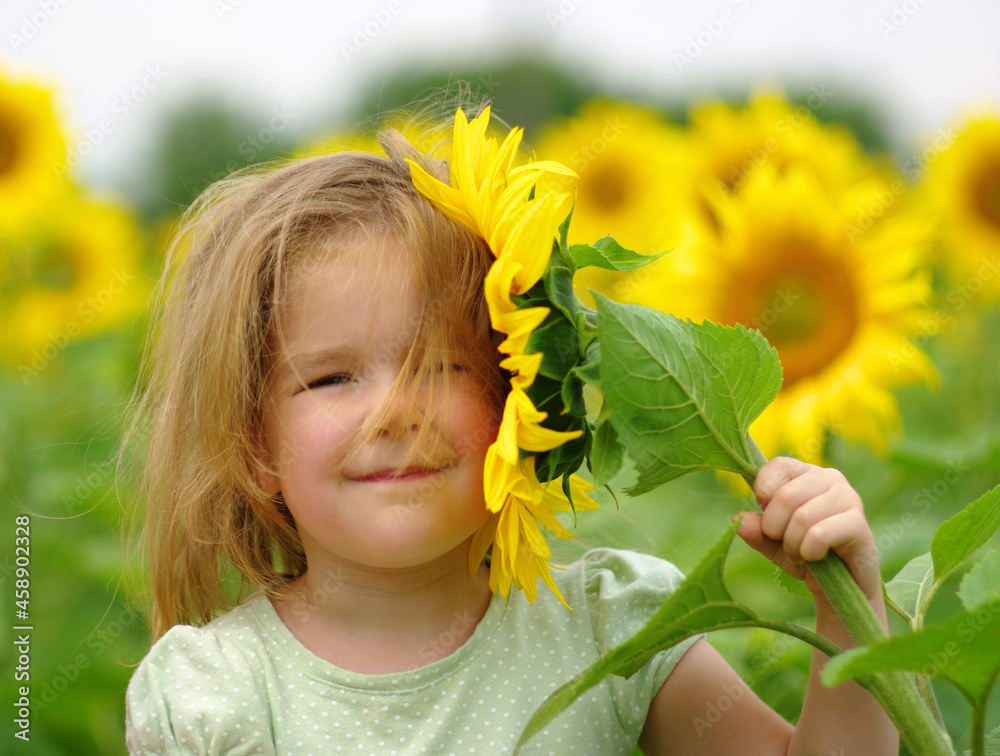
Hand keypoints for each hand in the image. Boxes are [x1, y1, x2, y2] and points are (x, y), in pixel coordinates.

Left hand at [736, 457, 881, 606]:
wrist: (842, 587)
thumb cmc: (806, 555)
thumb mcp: (773, 544)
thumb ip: (756, 531)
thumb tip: (738, 520)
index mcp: (807, 473)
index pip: (777, 466)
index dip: (763, 492)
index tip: (767, 517)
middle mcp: (830, 478)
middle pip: (785, 496)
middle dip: (775, 528)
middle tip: (784, 545)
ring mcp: (848, 498)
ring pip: (802, 517)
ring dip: (792, 545)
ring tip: (800, 555)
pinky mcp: (859, 524)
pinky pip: (819, 534)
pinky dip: (808, 552)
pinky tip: (815, 557)